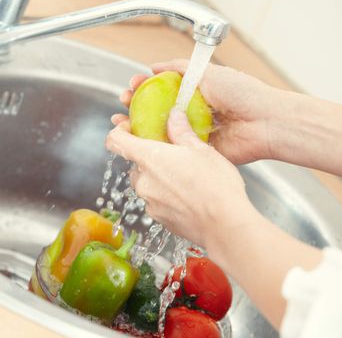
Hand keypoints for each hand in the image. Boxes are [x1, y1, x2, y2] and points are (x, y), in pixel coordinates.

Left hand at [106, 108, 254, 247]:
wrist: (225, 225)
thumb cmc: (216, 185)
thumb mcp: (202, 150)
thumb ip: (182, 132)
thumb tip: (174, 116)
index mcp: (149, 158)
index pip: (116, 141)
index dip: (119, 132)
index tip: (129, 128)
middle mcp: (143, 181)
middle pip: (135, 163)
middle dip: (150, 157)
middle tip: (173, 154)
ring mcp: (149, 203)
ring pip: (146, 183)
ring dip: (159, 177)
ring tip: (185, 176)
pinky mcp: (158, 219)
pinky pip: (156, 201)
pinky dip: (166, 195)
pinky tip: (188, 195)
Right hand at [120, 59, 283, 163]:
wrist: (266, 122)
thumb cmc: (242, 94)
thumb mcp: (209, 72)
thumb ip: (181, 68)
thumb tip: (156, 66)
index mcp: (195, 94)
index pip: (162, 90)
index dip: (145, 88)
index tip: (132, 86)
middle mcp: (192, 114)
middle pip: (157, 111)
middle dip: (137, 108)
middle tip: (123, 104)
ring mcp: (194, 133)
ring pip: (161, 131)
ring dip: (140, 128)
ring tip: (123, 121)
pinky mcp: (198, 152)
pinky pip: (174, 149)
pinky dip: (157, 146)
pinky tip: (140, 142)